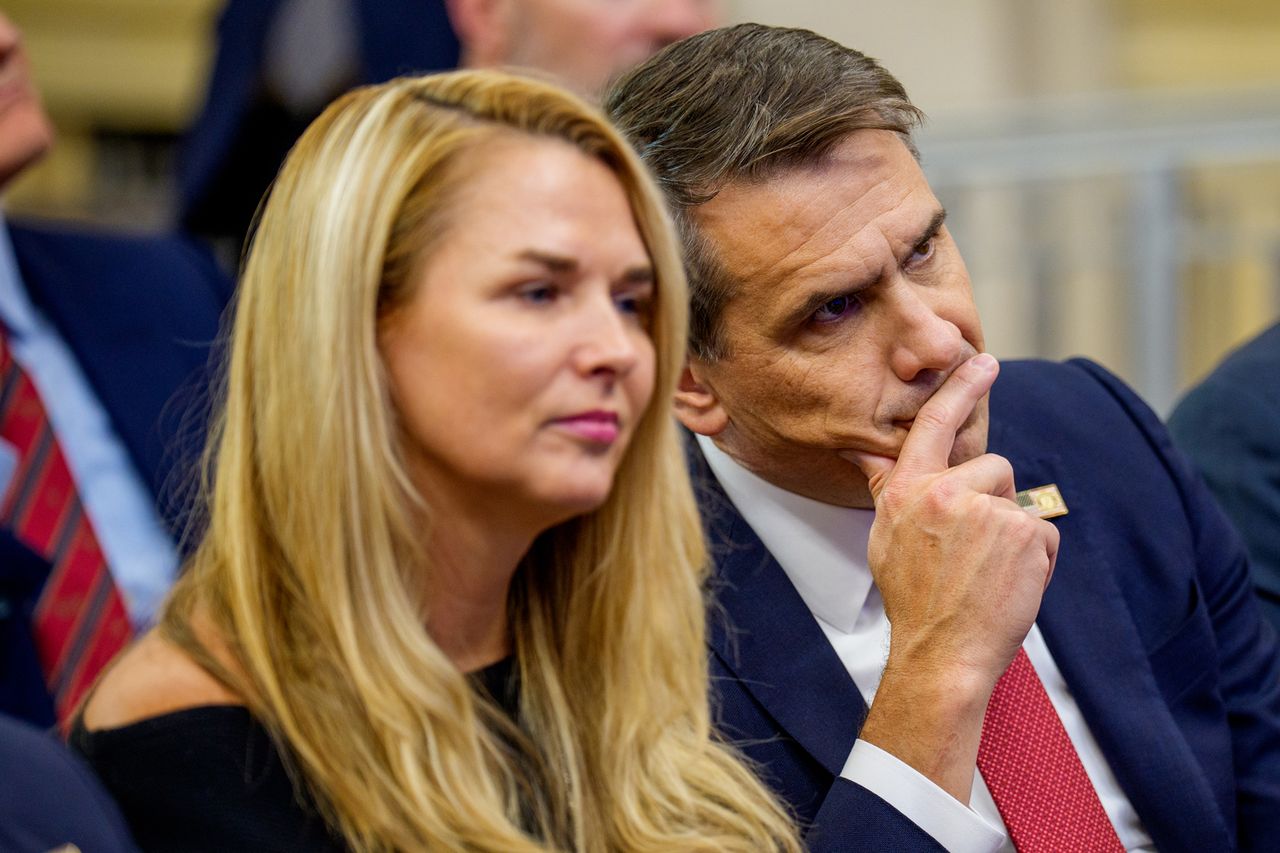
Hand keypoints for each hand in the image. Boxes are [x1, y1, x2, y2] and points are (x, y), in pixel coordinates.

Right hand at [845, 353, 1058, 800]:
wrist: (941, 652)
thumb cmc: (913, 599)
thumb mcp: (887, 538)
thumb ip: (887, 490)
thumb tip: (866, 453)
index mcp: (908, 490)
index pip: (935, 424)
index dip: (960, 388)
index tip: (983, 362)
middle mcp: (943, 492)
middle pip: (993, 467)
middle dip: (994, 502)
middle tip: (975, 552)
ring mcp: (985, 511)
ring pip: (1019, 502)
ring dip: (1015, 534)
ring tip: (990, 572)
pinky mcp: (1023, 532)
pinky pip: (1043, 531)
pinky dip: (1038, 560)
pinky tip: (1011, 583)